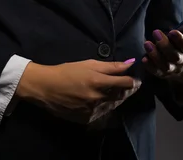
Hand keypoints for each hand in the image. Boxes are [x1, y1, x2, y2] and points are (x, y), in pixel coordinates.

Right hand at [15, 59, 141, 124]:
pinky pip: (102, 113)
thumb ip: (111, 66)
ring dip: (116, 98)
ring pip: (113, 105)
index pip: (126, 83)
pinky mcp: (87, 119)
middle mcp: (97, 98)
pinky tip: (100, 100)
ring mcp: (92, 111)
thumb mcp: (89, 63)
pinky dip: (105, 106)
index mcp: (98, 82)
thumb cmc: (68, 71)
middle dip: (126, 90)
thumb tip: (130, 62)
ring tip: (111, 91)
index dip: (133, 81)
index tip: (136, 79)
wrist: (46, 87)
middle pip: (121, 96)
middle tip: (125, 84)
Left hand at [142, 24, 182, 85]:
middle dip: (165, 45)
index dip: (180, 40)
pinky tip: (144, 58)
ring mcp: (175, 69)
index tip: (172, 32)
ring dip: (155, 56)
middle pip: (175, 56)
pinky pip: (158, 72)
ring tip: (147, 44)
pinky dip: (150, 67)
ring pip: (166, 66)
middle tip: (156, 33)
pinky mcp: (166, 74)